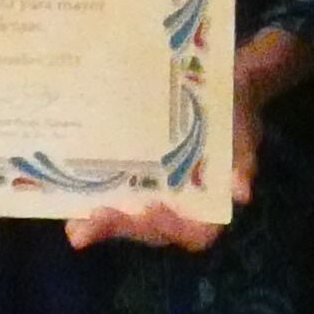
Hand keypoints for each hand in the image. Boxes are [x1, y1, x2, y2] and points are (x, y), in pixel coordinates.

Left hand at [65, 28, 308, 251]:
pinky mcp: (139, 177)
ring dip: (103, 225)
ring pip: (132, 219)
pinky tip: (70, 200)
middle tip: (90, 222)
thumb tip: (241, 192)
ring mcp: (159, 193)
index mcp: (213, 201)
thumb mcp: (243, 129)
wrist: (223, 80)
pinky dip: (96, 202)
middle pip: (155, 230)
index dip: (172, 229)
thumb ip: (242, 161)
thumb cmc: (236, 108)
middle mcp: (184, 204)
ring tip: (75, 226)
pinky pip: (119, 197)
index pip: (196, 234)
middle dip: (123, 228)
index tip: (150, 210)